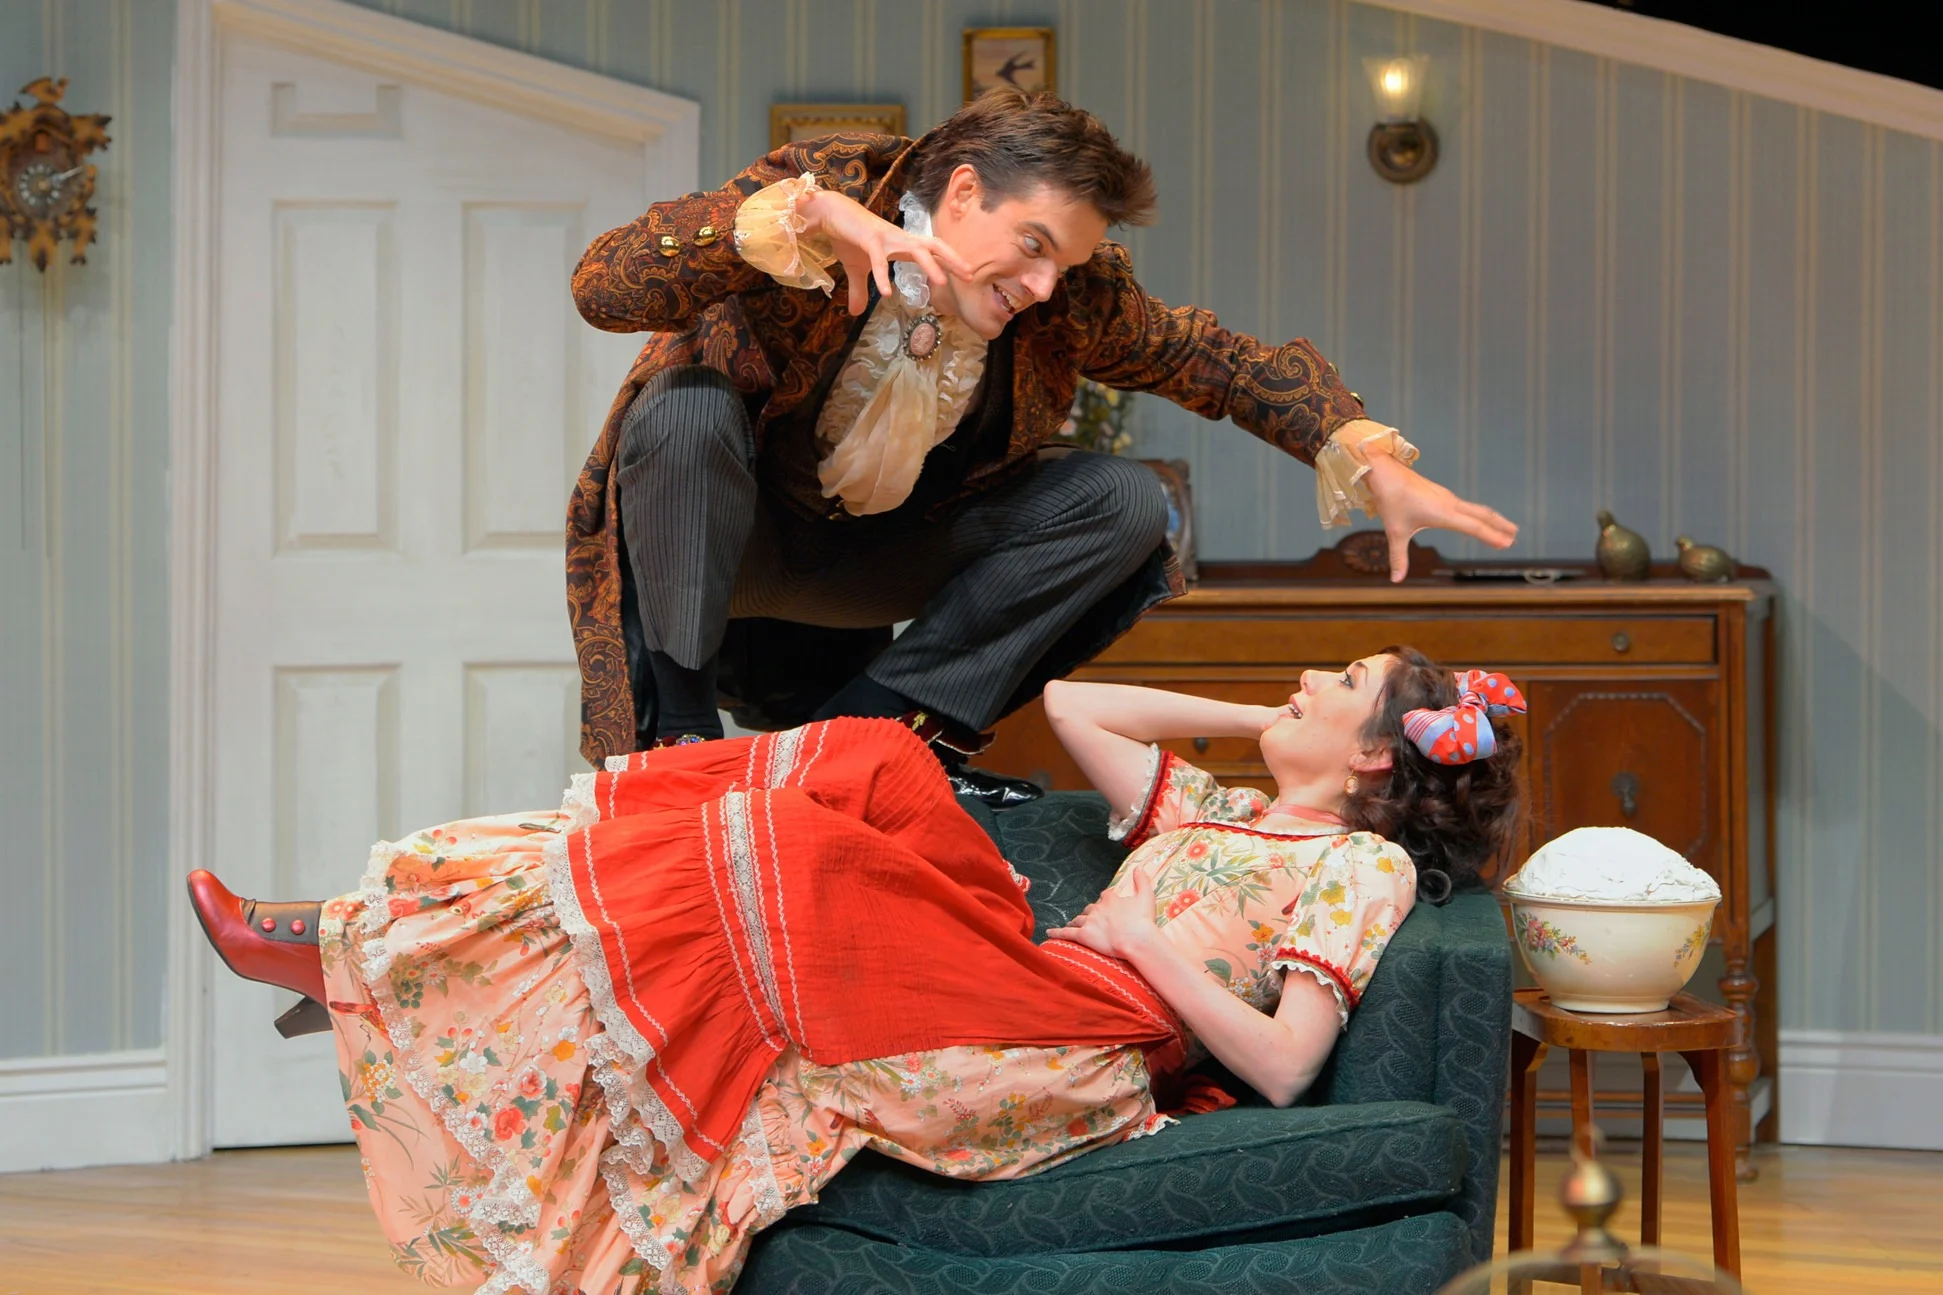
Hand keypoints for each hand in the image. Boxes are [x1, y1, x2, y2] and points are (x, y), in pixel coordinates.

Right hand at [798, 188, 974, 315]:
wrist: (829, 214)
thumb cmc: (847, 238)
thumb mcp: (855, 269)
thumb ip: (859, 291)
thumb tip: (855, 313)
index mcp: (901, 244)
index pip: (933, 250)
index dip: (950, 261)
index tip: (968, 274)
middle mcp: (899, 239)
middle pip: (934, 245)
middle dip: (952, 259)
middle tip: (969, 275)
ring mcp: (886, 238)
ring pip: (916, 249)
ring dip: (931, 265)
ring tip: (943, 284)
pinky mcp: (868, 239)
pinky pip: (879, 260)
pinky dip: (883, 277)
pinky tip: (886, 294)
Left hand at [1046, 867, 1160, 959]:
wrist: (1136, 939)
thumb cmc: (1143, 920)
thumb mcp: (1146, 896)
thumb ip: (1142, 881)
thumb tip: (1138, 867)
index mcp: (1111, 899)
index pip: (1105, 896)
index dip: (1106, 900)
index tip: (1108, 903)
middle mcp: (1097, 908)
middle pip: (1090, 908)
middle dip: (1090, 912)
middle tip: (1092, 918)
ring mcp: (1089, 922)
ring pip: (1078, 919)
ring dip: (1076, 921)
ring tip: (1073, 924)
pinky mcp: (1083, 935)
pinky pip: (1066, 933)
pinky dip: (1057, 932)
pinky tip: (1049, 933)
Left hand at [1362, 450, 1517, 581]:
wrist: (1384, 471)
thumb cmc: (1391, 499)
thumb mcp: (1394, 532)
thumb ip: (1398, 557)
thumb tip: (1396, 579)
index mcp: (1444, 513)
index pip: (1475, 527)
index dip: (1493, 536)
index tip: (1508, 543)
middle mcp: (1450, 504)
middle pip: (1482, 515)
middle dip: (1500, 525)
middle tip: (1515, 536)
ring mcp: (1447, 497)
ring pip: (1475, 509)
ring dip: (1491, 518)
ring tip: (1503, 527)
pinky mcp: (1441, 494)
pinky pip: (1466, 506)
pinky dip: (1478, 514)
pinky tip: (1475, 519)